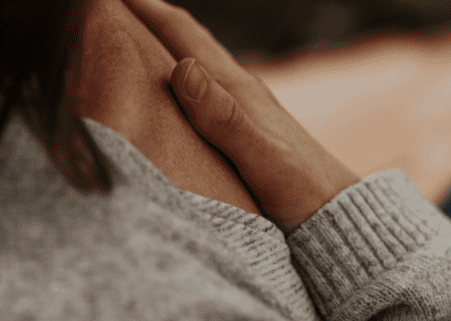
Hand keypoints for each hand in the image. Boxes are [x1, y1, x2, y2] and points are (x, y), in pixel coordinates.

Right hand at [123, 0, 359, 233]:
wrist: (336, 212)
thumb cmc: (301, 190)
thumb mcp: (262, 158)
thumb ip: (224, 118)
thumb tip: (183, 67)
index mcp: (236, 90)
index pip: (184, 37)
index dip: (148, 10)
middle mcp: (240, 90)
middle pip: (189, 40)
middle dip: (151, 15)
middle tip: (113, 6)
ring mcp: (246, 107)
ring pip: (198, 61)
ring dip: (166, 41)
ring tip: (136, 32)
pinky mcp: (249, 127)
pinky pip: (207, 89)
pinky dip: (182, 74)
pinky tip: (177, 86)